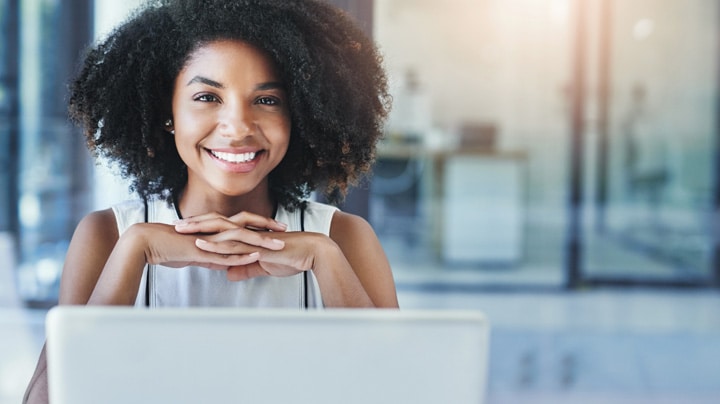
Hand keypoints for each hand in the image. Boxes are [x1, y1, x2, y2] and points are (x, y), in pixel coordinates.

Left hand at [174, 211, 327, 280]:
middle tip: (174, 224)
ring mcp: (252, 236)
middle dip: (195, 223)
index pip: (221, 228)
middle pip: (216, 224)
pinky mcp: (257, 245)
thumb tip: (229, 274)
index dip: (203, 228)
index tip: (185, 229)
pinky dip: (215, 244)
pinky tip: (201, 244)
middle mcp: (248, 232)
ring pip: (221, 229)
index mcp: (249, 234)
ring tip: (180, 230)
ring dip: (200, 229)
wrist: (312, 253)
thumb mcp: (263, 266)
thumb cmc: (292, 257)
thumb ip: (245, 268)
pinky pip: (233, 244)